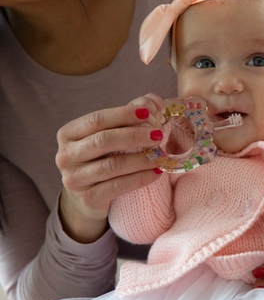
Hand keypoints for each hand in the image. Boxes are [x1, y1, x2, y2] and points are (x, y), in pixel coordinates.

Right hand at [56, 93, 165, 242]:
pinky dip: (140, 178)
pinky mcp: (87, 198)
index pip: (96, 120)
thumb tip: (153, 100)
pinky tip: (156, 172)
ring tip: (161, 155)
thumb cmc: (100, 159)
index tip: (147, 112)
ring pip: (112, 165)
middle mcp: (65, 156)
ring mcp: (74, 179)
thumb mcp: (107, 136)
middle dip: (134, 136)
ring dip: (141, 159)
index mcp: (68, 134)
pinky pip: (118, 186)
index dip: (122, 114)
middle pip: (103, 140)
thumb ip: (127, 118)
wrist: (87, 197)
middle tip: (159, 134)